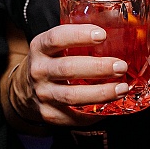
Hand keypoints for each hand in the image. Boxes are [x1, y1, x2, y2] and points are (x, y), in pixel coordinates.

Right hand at [7, 24, 130, 126]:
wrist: (27, 89)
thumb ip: (78, 40)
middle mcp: (39, 71)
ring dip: (101, 92)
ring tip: (122, 88)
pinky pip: (76, 115)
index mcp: (40, 48)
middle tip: (120, 66)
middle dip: (98, 67)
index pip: (57, 38)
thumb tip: (119, 32)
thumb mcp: (55, 46)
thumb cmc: (51, 62)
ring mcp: (43, 94)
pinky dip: (96, 111)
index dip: (80, 35)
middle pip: (68, 69)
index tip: (102, 35)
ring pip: (73, 95)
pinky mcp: (50, 114)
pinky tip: (111, 104)